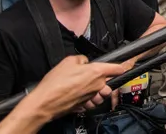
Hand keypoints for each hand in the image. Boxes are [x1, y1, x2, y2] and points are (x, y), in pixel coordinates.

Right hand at [15, 55, 134, 121]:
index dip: (120, 66)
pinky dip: (88, 99)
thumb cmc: (55, 84)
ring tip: (84, 86)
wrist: (44, 103)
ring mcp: (92, 97)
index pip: (117, 68)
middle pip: (109, 82)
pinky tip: (78, 95)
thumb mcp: (68, 61)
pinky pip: (92, 101)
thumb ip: (81, 59)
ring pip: (101, 93)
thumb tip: (85, 62)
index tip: (121, 66)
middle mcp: (97, 85)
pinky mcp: (85, 106)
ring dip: (97, 90)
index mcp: (96, 72)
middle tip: (91, 76)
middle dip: (103, 80)